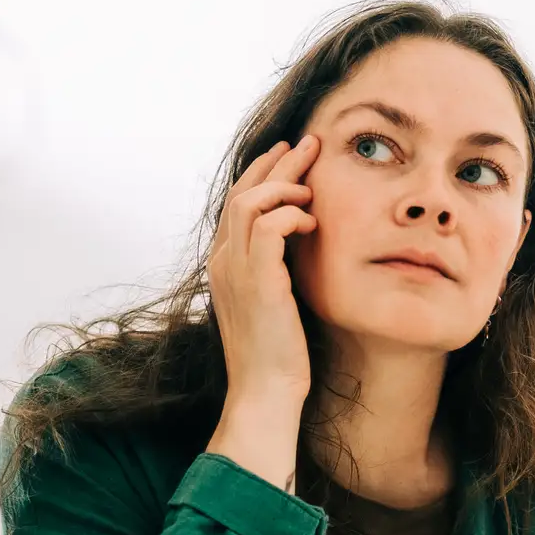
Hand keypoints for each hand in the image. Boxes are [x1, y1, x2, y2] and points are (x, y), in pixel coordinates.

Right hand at [208, 134, 319, 403]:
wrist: (267, 392)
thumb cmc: (277, 354)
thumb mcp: (274, 301)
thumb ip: (277, 268)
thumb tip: (299, 242)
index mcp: (224, 264)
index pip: (237, 201)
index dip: (263, 172)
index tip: (290, 154)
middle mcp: (223, 261)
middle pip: (242, 191)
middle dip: (277, 162)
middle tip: (309, 143)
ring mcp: (235, 270)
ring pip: (249, 201)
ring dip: (284, 185)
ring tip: (311, 188)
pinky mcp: (257, 282)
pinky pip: (267, 227)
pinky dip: (291, 215)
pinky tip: (311, 222)